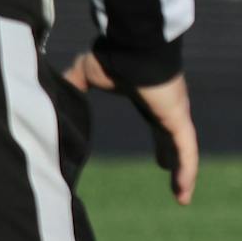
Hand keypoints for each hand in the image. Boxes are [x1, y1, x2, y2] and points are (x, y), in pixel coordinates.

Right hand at [66, 53, 198, 204]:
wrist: (132, 43)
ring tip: (183, 196)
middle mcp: (165, 107)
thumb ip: (74, 85)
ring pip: (183, 150)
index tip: (162, 160)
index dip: (160, 144)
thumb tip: (55, 95)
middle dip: (173, 158)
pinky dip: (187, 169)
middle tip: (174, 175)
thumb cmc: (113, 56)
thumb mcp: (86, 73)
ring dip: (183, 172)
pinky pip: (186, 149)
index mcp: (148, 99)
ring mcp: (175, 113)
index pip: (156, 125)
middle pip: (172, 140)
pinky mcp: (178, 117)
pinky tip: (185, 190)